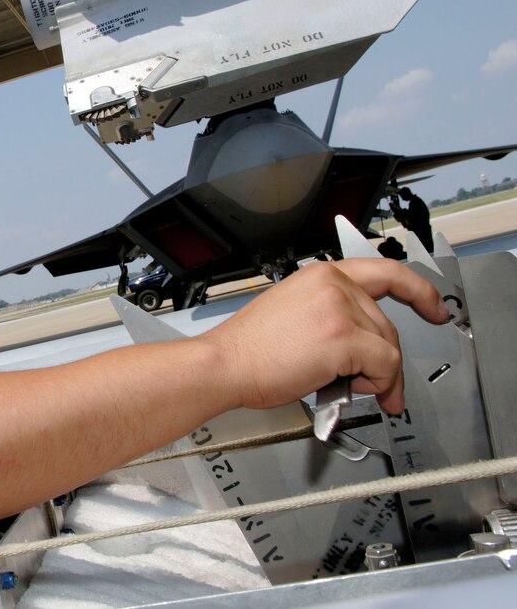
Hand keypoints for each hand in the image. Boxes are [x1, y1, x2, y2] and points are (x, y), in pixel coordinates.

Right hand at [202, 259, 448, 413]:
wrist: (225, 364)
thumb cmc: (249, 349)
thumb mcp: (293, 314)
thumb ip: (332, 317)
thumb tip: (365, 348)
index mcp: (319, 275)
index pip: (384, 271)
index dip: (418, 289)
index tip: (434, 306)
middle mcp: (332, 284)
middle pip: (386, 322)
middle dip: (386, 359)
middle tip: (377, 385)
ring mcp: (339, 308)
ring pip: (389, 345)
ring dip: (378, 376)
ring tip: (351, 388)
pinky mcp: (344, 337)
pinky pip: (384, 365)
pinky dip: (377, 384)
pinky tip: (351, 388)